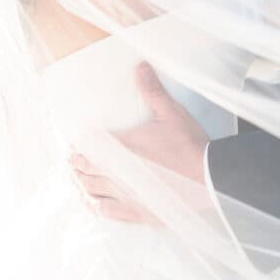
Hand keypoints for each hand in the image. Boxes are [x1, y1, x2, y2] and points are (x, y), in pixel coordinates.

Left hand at [69, 63, 208, 223]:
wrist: (208, 178)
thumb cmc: (189, 146)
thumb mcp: (171, 113)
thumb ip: (152, 91)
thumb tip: (140, 66)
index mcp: (121, 148)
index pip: (89, 148)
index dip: (77, 148)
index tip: (72, 146)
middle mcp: (117, 174)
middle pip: (86, 170)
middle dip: (76, 166)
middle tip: (70, 163)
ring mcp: (125, 195)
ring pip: (92, 192)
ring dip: (82, 185)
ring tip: (77, 181)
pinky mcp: (136, 212)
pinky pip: (107, 212)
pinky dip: (96, 206)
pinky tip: (93, 204)